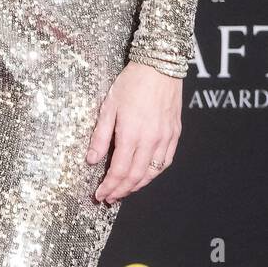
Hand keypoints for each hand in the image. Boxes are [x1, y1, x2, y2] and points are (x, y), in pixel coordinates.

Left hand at [86, 62, 181, 204]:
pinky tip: (144, 176)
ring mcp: (166, 139)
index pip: (120, 170)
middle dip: (121, 190)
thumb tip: (92, 160)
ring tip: (123, 191)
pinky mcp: (175, 135)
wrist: (158, 68)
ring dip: (137, 186)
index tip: (100, 195)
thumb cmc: (130, 84)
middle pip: (136, 176)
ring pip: (152, 173)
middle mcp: (151, 141)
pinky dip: (153, 174)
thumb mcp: (108, 107)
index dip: (110, 186)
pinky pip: (165, 162)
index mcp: (132, 134)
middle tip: (109, 198)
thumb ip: (100, 136)